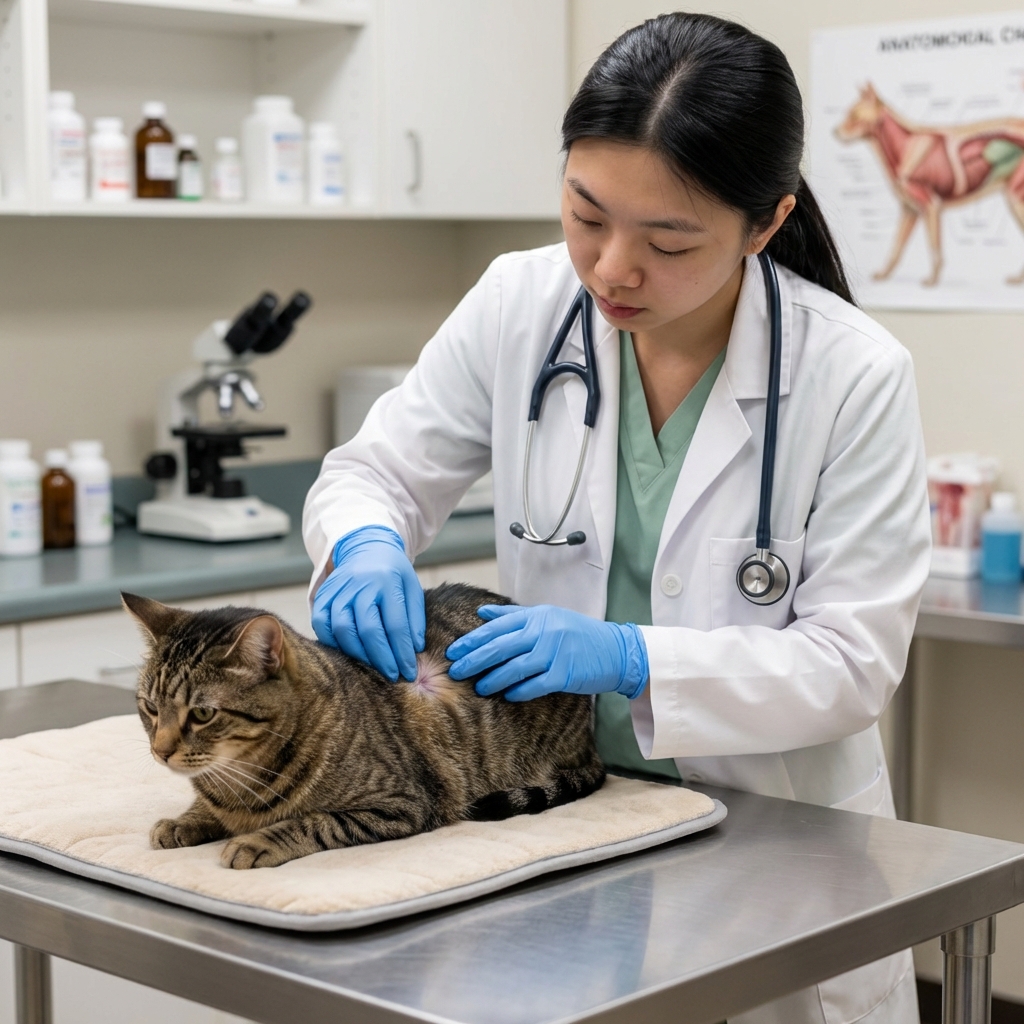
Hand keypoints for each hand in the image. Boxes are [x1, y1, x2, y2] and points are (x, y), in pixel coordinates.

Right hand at [311, 526, 424, 681]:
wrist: (365, 547)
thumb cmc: (393, 573)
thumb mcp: (412, 588)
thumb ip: (414, 618)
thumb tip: (414, 650)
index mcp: (387, 581)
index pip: (396, 625)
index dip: (402, 652)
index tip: (409, 671)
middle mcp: (360, 584)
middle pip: (367, 629)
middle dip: (381, 658)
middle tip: (392, 675)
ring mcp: (338, 589)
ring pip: (342, 629)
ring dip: (358, 654)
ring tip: (372, 667)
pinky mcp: (322, 595)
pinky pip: (321, 624)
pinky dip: (333, 643)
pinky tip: (348, 653)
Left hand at [446, 604, 647, 701]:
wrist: (615, 650)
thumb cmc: (577, 633)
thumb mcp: (547, 616)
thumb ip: (513, 616)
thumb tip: (481, 612)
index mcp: (536, 616)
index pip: (496, 627)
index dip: (472, 640)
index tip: (453, 651)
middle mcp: (543, 632)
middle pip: (500, 647)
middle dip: (474, 660)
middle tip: (455, 672)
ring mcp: (555, 653)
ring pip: (514, 667)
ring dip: (493, 679)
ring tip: (478, 688)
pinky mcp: (565, 674)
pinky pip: (535, 684)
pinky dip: (519, 691)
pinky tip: (507, 696)